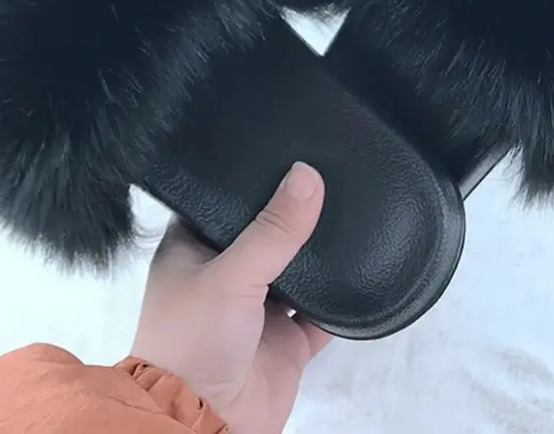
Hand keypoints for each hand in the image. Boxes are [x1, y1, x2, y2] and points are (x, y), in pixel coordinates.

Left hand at [131, 162, 330, 433]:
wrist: (204, 426)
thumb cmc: (195, 340)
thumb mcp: (231, 274)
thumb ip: (273, 229)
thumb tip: (308, 175)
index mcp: (194, 248)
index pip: (223, 200)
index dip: (251, 177)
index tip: (285, 146)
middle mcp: (226, 272)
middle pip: (266, 232)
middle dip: (293, 212)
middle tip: (328, 168)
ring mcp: (258, 307)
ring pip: (296, 269)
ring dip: (318, 251)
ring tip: (350, 202)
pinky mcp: (287, 339)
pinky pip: (320, 311)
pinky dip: (338, 296)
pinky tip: (359, 262)